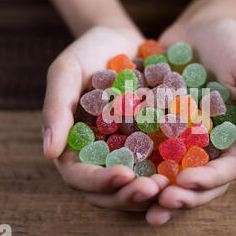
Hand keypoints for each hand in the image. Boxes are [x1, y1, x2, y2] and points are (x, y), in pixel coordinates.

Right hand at [43, 26, 167, 210]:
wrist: (122, 40)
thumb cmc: (89, 52)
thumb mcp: (67, 72)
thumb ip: (55, 108)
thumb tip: (48, 152)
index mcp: (73, 146)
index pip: (79, 177)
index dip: (99, 181)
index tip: (123, 175)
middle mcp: (100, 157)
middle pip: (109, 191)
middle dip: (129, 195)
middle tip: (154, 189)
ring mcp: (127, 154)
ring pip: (135, 186)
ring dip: (152, 192)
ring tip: (172, 184)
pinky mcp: (151, 146)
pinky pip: (159, 166)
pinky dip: (170, 173)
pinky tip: (188, 168)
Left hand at [146, 18, 235, 224]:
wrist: (200, 26)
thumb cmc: (235, 45)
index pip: (227, 171)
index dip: (208, 181)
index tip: (186, 181)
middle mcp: (207, 146)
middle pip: (196, 181)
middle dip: (179, 195)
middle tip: (159, 203)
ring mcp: (180, 139)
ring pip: (168, 173)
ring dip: (154, 190)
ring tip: (134, 197)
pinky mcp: (155, 127)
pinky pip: (144, 148)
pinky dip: (133, 161)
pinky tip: (115, 169)